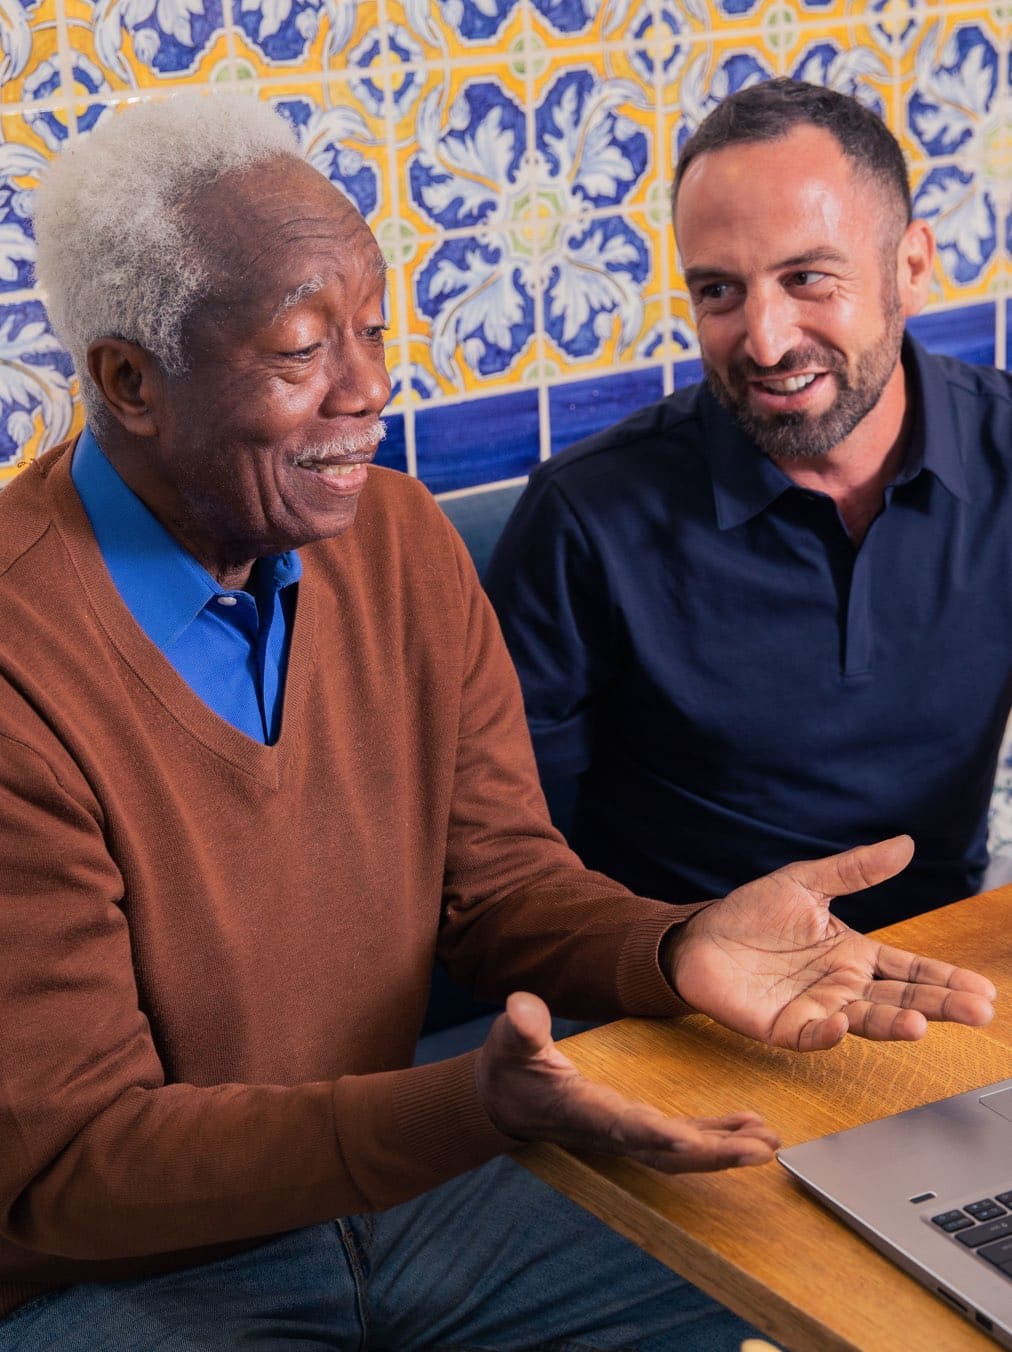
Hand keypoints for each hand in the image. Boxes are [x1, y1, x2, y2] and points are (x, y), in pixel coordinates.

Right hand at [475, 990, 779, 1171]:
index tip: (690, 1142)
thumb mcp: (509, 1042)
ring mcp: (627, 1134)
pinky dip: (717, 1136)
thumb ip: (521, 1027)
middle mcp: (612, 1131)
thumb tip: (523, 1006)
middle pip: (668, 1153)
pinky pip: (684, 1140)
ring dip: (726, 1150)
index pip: (624, 1127)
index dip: (656, 1137)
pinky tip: (750, 1127)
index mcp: (584, 1110)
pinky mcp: (637, 1128)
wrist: (505, 1102)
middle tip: (761, 1149)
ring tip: (769, 1142)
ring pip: (683, 1153)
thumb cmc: (509, 1069)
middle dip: (714, 1153)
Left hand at [669, 835, 995, 1051]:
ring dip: (892, 1024)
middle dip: (940, 1005)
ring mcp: (817, 1010)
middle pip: (901, 998)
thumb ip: (855, 870)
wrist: (699, 938)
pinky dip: (828, 1031)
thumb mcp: (806, 883)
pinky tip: (842, 1022)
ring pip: (865, 1020)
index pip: (911, 969)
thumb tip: (905, 843)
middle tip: (978, 1011)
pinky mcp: (784, 1028)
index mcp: (853, 954)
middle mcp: (843, 987)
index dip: (946, 978)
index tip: (983, 988)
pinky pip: (812, 1034)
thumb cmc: (752, 914)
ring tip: (921, 1024)